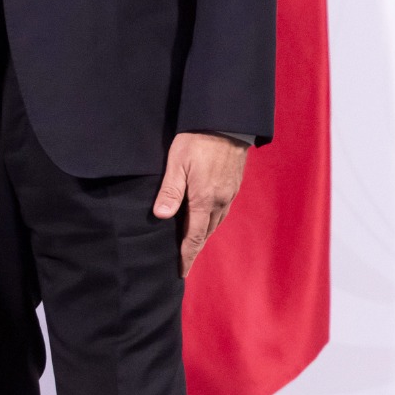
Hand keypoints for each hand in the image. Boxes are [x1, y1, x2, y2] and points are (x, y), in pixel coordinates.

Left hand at [155, 131, 249, 276]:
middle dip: (194, 249)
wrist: (227, 122)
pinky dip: (211, 222)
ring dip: (203, 236)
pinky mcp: (233, 185)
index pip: (194, 236)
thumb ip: (170, 190)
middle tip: (183, 264)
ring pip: (215, 223)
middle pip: (206, 233)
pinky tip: (204, 221)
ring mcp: (229, 193)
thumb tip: (161, 216)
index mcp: (204, 199)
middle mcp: (220, 201)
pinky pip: (221, 211)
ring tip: (191, 247)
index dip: (187, 255)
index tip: (181, 271)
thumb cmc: (197, 140)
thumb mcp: (176, 163)